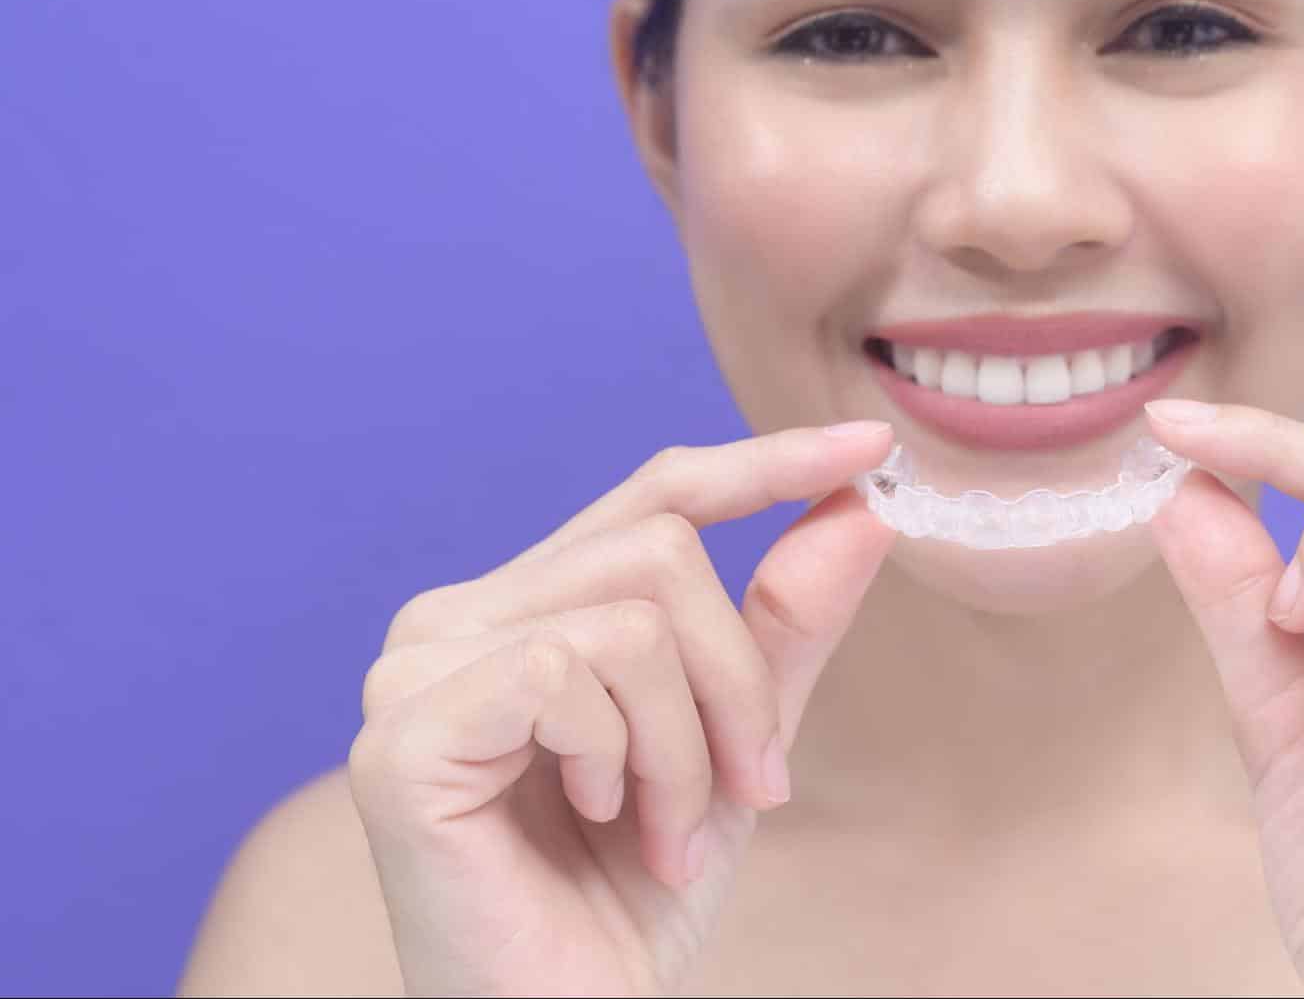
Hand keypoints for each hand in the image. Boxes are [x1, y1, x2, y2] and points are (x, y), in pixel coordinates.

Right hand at [344, 421, 897, 995]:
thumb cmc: (635, 892)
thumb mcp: (738, 742)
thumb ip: (785, 627)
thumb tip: (860, 506)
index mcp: (525, 607)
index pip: (654, 495)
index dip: (762, 462)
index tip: (868, 444)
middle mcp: (455, 619)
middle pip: (660, 552)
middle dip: (737, 682)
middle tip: (752, 789)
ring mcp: (415, 669)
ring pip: (629, 615)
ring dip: (688, 745)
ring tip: (670, 831)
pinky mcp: (401, 733)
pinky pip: (569, 668)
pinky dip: (623, 756)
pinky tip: (598, 818)